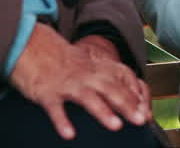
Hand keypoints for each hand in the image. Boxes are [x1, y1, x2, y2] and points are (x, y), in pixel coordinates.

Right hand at [9, 24, 149, 139]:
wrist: (31, 45)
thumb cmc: (63, 63)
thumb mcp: (88, 66)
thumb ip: (108, 79)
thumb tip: (132, 100)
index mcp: (96, 69)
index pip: (122, 80)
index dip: (136, 96)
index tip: (147, 113)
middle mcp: (84, 76)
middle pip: (109, 89)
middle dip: (126, 104)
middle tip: (140, 121)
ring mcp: (66, 84)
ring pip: (87, 97)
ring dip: (102, 111)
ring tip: (115, 126)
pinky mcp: (47, 93)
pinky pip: (55, 108)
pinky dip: (62, 121)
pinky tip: (69, 134)